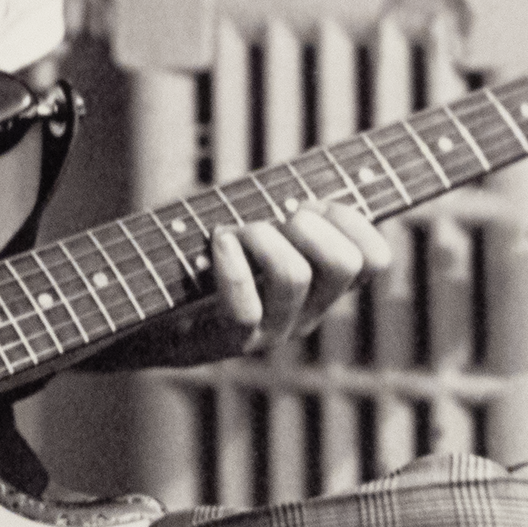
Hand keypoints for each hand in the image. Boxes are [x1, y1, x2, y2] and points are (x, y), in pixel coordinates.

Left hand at [201, 198, 393, 358]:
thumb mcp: (251, 225)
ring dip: (260, 237)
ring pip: (293, 275)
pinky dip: (230, 265)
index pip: (376, 260)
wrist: (151, 312)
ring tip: (231, 233)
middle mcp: (307, 311)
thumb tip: (313, 185)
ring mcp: (272, 331)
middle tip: (273, 221)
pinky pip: (246, 307)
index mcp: (322, 284)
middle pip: (345, 263)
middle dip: (307, 224)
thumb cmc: (201, 253)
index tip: (311, 206)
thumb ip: (283, 207)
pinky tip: (218, 244)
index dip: (351, 220)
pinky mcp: (231, 341)